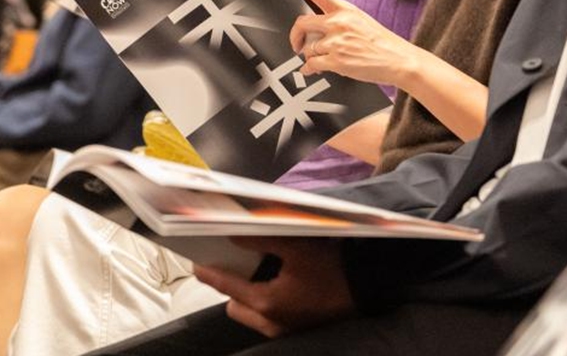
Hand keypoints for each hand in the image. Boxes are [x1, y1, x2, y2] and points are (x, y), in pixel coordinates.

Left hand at [193, 237, 354, 337]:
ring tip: (261, 270)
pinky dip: (265, 301)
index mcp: (266, 303)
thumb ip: (261, 238)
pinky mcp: (295, 331)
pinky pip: (267, 317)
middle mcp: (270, 323)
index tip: (198, 261)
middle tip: (241, 262)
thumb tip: (232, 234)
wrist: (368, 289)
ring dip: (249, 295)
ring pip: (250, 314)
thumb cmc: (332, 268)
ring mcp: (283, 330)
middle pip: (234, 305)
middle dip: (233, 286)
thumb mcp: (297, 246)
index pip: (225, 287)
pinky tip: (278, 281)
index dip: (209, 272)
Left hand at [276, 0, 419, 86]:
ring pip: (307, 49)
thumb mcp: (360, 22)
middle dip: (295, 36)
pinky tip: (314, 70)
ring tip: (322, 61)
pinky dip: (310, 69)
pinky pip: (311, 65)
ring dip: (311, 57)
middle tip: (296, 44)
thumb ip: (337, 23)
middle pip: (301, 23)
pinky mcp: (336, 60)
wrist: (399, 60)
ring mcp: (336, 41)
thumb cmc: (383, 43)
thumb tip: (317, 35)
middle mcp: (338, 22)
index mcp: (345, 9)